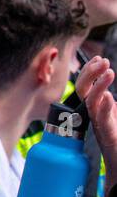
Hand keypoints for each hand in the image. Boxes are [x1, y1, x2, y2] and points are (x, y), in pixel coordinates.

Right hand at [76, 55, 115, 176]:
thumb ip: (113, 111)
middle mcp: (94, 119)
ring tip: (108, 72)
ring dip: (98, 86)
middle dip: (89, 74)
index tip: (99, 58)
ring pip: (91, 103)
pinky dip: (105, 108)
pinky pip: (103, 121)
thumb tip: (110, 97)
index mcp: (96, 113)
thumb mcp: (115, 122)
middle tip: (102, 61)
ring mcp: (100, 128)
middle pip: (83, 91)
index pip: (87, 88)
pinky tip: (108, 97)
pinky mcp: (109, 138)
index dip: (90, 72)